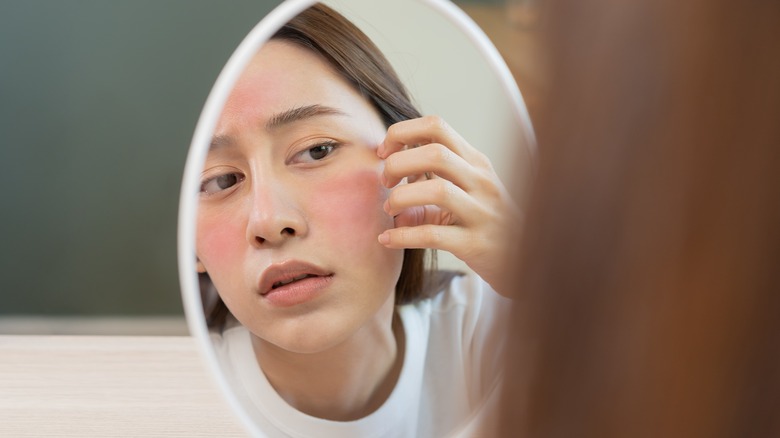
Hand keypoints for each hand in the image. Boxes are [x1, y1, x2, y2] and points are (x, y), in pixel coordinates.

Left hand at [377, 116, 518, 295]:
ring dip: (401, 197)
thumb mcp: (464, 191)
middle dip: (398, 163)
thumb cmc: (484, 221)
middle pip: (434, 153)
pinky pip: (433, 235)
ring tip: (389, 210)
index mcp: (475, 162)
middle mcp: (481, 181)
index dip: (402, 133)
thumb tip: (388, 173)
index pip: (436, 126)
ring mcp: (482, 212)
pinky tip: (387, 239)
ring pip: (437, 190)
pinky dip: (403, 236)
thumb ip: (429, 178)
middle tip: (385, 182)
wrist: (524, 259)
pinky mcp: (475, 244)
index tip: (384, 152)